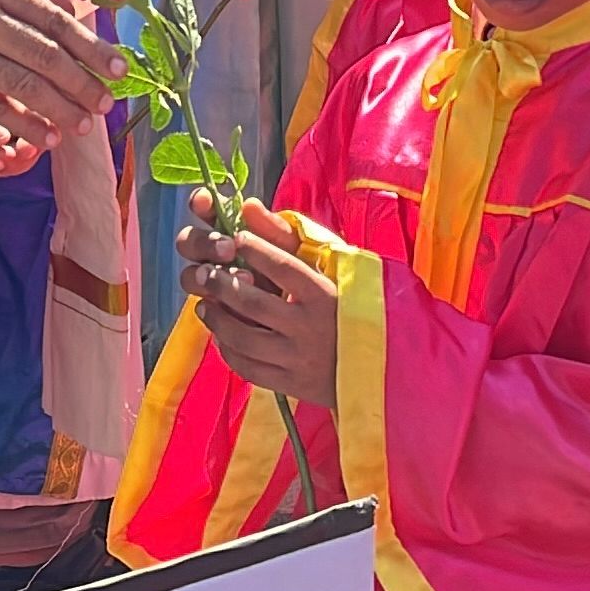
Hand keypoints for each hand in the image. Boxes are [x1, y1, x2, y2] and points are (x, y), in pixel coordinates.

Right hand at [0, 0, 120, 149]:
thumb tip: (59, 0)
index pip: (53, 18)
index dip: (89, 45)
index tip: (115, 65)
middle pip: (43, 53)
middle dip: (80, 83)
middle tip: (104, 105)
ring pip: (17, 83)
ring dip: (51, 110)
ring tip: (75, 129)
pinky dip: (2, 123)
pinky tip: (23, 139)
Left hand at [177, 190, 337, 408]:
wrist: (385, 369)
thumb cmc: (356, 310)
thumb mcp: (333, 270)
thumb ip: (287, 238)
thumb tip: (247, 205)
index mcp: (326, 296)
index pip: (283, 267)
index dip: (255, 251)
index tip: (237, 238)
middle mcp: (311, 328)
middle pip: (252, 303)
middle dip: (221, 284)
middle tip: (205, 272)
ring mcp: (299, 359)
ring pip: (243, 338)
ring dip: (217, 319)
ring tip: (204, 305)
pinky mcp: (292, 385)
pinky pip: (249, 368)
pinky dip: (228, 350)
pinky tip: (221, 336)